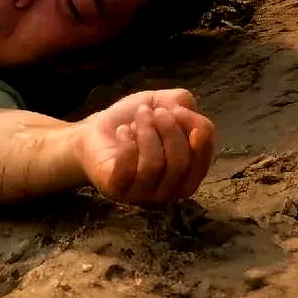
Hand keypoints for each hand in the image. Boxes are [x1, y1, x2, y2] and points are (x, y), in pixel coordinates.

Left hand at [78, 88, 214, 205]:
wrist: (93, 132)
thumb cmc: (133, 121)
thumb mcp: (161, 103)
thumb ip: (183, 104)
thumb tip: (193, 117)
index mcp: (186, 174)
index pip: (204, 162)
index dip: (198, 135)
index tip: (179, 110)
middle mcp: (169, 190)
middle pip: (181, 164)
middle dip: (169, 130)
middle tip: (154, 112)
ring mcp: (143, 194)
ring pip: (155, 165)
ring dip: (146, 132)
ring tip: (137, 118)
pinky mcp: (118, 190)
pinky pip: (128, 170)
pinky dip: (127, 143)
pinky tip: (122, 131)